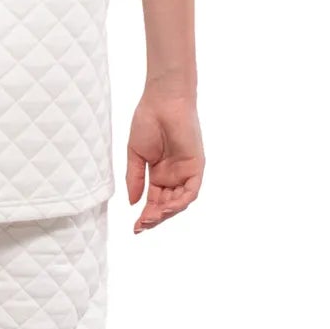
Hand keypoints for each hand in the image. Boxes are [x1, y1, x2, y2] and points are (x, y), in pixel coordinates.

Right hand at [125, 87, 204, 232]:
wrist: (161, 101)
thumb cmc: (147, 122)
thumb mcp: (135, 155)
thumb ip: (134, 179)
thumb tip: (132, 203)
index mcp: (159, 174)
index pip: (154, 201)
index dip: (145, 215)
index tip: (135, 228)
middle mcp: (174, 176)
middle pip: (167, 205)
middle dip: (155, 217)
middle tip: (142, 225)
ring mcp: (186, 171)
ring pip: (180, 201)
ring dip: (166, 213)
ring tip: (151, 218)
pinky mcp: (197, 166)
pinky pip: (191, 190)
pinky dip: (180, 201)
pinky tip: (166, 207)